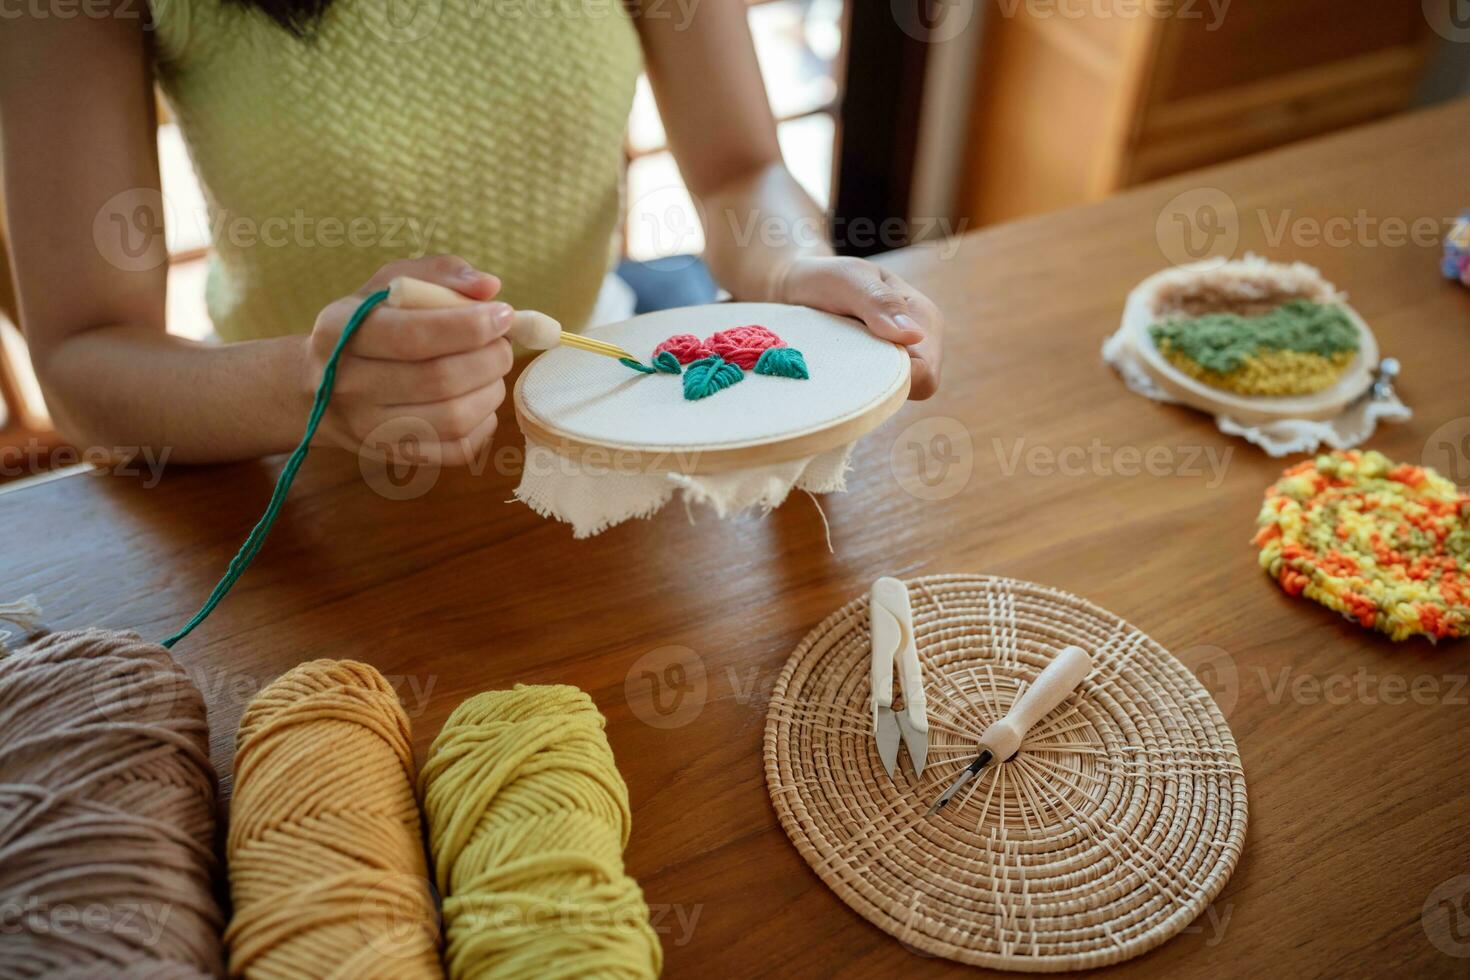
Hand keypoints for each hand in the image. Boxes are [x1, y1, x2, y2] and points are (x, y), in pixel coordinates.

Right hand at [305, 255, 512, 465]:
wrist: (318, 386)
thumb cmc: (368, 324)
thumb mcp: (391, 285)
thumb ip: (441, 274)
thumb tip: (489, 287)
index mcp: (341, 331)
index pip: (413, 335)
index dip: (470, 326)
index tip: (503, 314)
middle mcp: (348, 384)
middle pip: (440, 380)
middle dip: (490, 358)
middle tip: (502, 344)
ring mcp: (368, 428)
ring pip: (454, 419)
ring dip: (491, 391)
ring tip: (492, 371)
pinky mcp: (392, 456)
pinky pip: (456, 449)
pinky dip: (484, 424)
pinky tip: (479, 399)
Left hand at [773, 256, 943, 398]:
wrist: (799, 286)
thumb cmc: (826, 277)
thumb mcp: (850, 279)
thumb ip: (879, 302)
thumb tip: (913, 335)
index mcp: (926, 318)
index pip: (926, 373)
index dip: (897, 377)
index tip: (859, 359)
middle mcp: (921, 344)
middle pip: (913, 388)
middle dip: (879, 381)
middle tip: (843, 355)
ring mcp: (900, 359)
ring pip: (893, 393)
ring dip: (864, 382)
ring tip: (839, 357)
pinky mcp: (879, 370)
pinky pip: (875, 392)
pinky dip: (855, 383)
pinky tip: (837, 367)